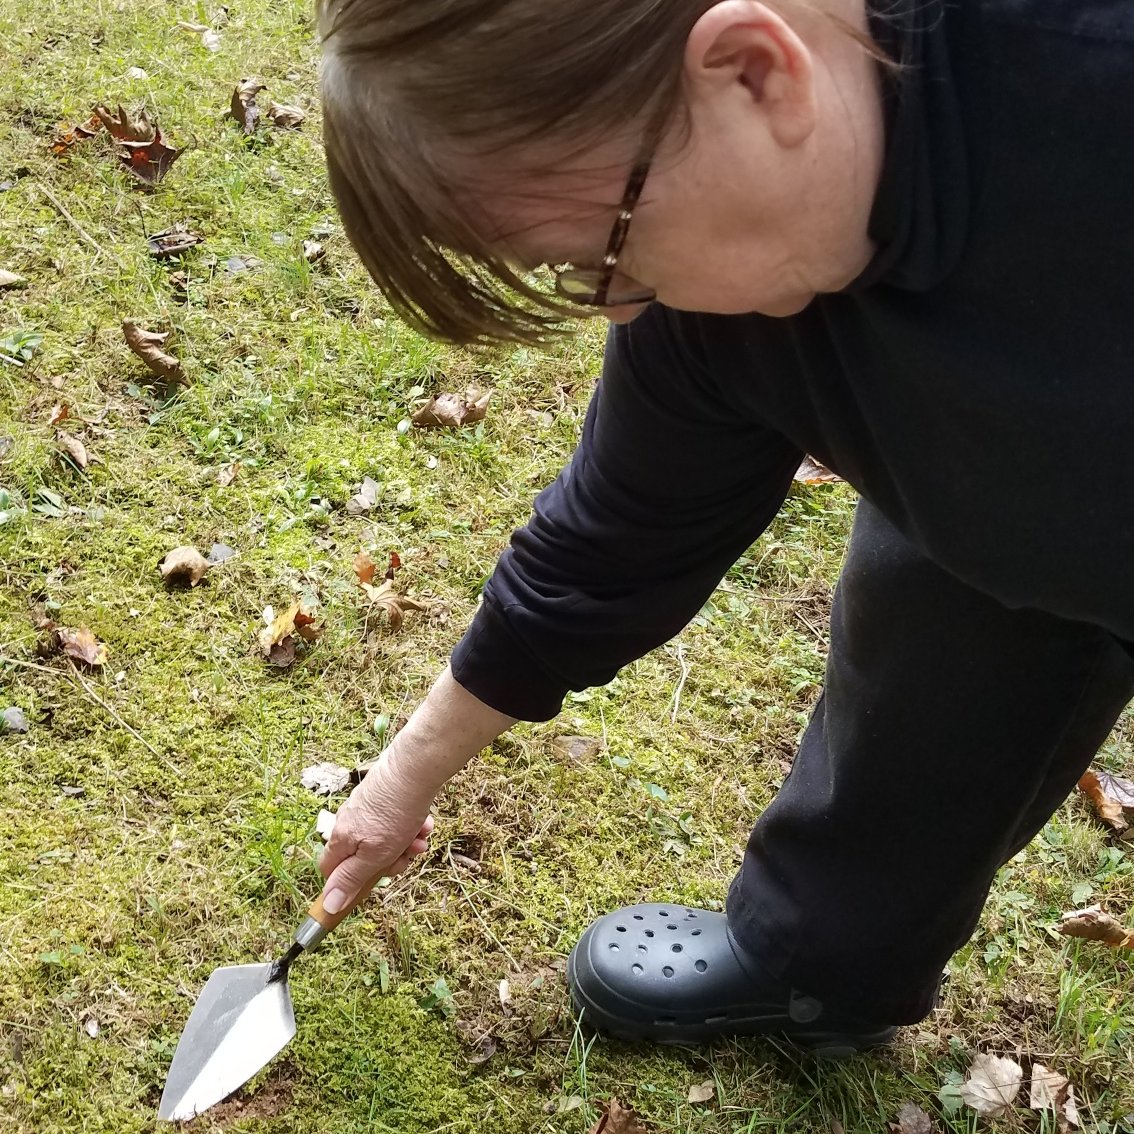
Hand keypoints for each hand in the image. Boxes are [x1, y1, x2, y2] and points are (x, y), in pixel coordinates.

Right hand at [318, 751, 435, 914]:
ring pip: (383, 840)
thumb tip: (328, 905)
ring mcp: (366, 809)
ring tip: (421, 838)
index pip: (329, 870)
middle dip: (388, 861)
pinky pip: (394, 823)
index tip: (371, 883)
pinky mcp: (383, 798)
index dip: (346, 883)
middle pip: (362, 857)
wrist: (414, 769)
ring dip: (404, 844)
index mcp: (341, 838)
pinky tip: (424, 824)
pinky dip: (410, 827)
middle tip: (407, 858)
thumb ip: (351, 879)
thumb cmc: (394, 813)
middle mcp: (349, 822)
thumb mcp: (374, 855)